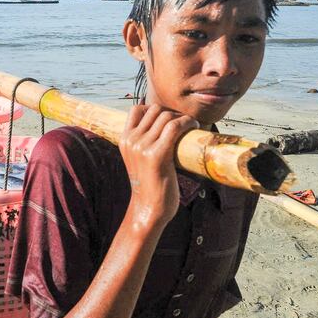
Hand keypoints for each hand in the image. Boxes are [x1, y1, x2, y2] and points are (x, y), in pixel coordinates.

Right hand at [119, 104, 198, 226]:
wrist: (149, 208)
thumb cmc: (149, 185)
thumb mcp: (138, 159)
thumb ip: (143, 143)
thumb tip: (162, 127)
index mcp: (124, 140)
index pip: (136, 109)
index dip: (154, 109)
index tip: (168, 119)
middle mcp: (131, 140)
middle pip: (154, 110)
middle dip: (171, 112)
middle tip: (182, 123)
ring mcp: (142, 147)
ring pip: (166, 117)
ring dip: (182, 118)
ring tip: (190, 126)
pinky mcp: (157, 155)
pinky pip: (174, 127)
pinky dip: (187, 123)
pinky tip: (194, 127)